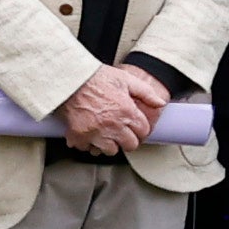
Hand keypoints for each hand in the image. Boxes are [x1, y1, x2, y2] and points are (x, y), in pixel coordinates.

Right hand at [52, 62, 166, 160]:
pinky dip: (87, 143)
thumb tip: (159, 103)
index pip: (143, 131)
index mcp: (127, 112)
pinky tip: (87, 134)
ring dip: (108, 144)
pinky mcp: (80, 135)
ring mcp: (97, 132)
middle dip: (127, 139)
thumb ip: (146, 92)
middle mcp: (114, 125)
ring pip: (111, 150)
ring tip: (104, 134)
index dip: (139, 129)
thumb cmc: (95, 77)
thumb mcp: (125, 79)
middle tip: (120, 133)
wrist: (69, 79)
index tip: (133, 127)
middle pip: (130, 145)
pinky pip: (88, 148)